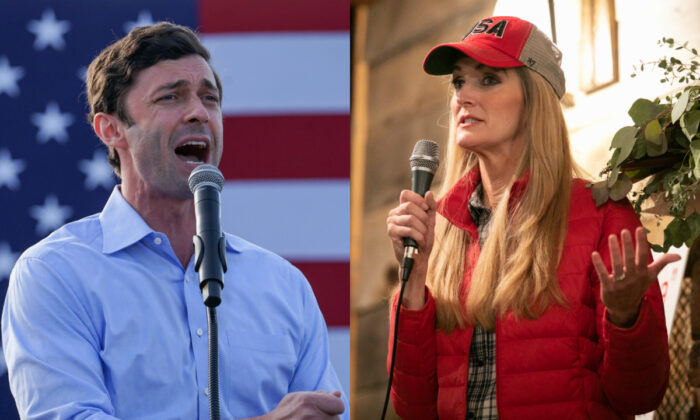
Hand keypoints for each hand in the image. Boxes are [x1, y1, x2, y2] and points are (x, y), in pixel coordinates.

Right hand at [250, 391, 343, 419]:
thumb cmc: (283, 414)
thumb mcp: (297, 398)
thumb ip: (319, 395)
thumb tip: (338, 394)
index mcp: (307, 401)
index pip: (339, 405)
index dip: (334, 407)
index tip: (327, 409)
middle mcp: (310, 415)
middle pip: (336, 419)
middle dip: (328, 418)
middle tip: (313, 419)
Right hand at [386, 190, 436, 307]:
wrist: (419, 258)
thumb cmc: (423, 240)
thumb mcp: (430, 221)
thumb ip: (431, 206)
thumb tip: (428, 193)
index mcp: (402, 208)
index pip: (405, 194)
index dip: (418, 199)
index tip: (426, 209)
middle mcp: (394, 213)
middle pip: (409, 206)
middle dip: (422, 218)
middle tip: (425, 228)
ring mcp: (391, 222)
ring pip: (410, 218)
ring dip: (421, 229)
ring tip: (422, 237)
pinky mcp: (391, 233)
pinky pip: (407, 229)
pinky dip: (417, 236)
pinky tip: (419, 242)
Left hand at [591, 227, 679, 326]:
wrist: (625, 307)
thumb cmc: (638, 286)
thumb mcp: (651, 275)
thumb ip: (662, 263)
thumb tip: (679, 256)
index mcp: (643, 273)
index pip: (643, 255)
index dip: (641, 242)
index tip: (639, 229)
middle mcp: (633, 277)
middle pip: (630, 259)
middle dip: (628, 245)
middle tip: (624, 231)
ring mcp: (620, 283)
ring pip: (616, 265)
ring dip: (614, 251)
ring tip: (611, 237)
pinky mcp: (608, 287)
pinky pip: (603, 274)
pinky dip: (598, 264)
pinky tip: (594, 253)